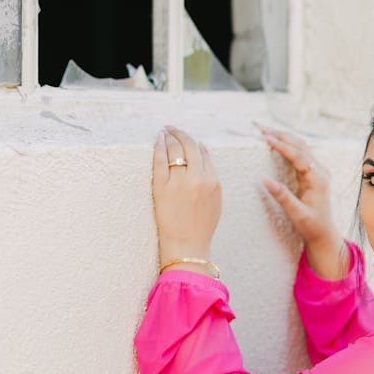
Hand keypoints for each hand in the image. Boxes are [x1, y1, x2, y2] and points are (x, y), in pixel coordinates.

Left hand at [152, 126, 221, 263]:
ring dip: (170, 136)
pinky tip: (158, 140)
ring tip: (164, 131)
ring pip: (175, 149)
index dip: (194, 142)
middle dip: (180, 133)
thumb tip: (203, 151)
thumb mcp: (215, 200)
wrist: (187, 245)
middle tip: (173, 128)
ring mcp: (179, 182)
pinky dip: (159, 146)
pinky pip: (160, 160)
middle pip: (189, 146)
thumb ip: (210, 176)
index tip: (186, 139)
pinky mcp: (162, 187)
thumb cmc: (201, 226)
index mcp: (213, 181)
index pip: (203, 153)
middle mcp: (198, 178)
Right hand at [258, 126, 338, 246]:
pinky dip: (288, 145)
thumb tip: (265, 180)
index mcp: (318, 180)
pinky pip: (301, 154)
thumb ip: (283, 197)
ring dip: (284, 138)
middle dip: (281, 136)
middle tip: (261, 129)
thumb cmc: (312, 226)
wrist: (324, 233)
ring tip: (266, 132)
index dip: (282, 146)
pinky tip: (278, 142)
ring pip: (301, 147)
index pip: (298, 156)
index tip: (266, 138)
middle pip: (300, 146)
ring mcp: (319, 171)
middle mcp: (321, 172)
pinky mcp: (315, 173)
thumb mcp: (297, 214)